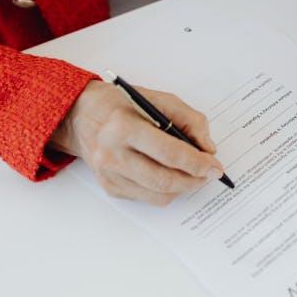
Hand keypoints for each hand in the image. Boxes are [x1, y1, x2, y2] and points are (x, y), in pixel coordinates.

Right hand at [49, 80, 224, 205]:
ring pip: (158, 195)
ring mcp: (109, 174)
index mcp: (124, 126)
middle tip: (209, 174)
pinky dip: (165, 190)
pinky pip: (147, 198)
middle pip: (164, 180)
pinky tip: (169, 174)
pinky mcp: (110, 187)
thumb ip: (189, 119)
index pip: (169, 153)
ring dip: (183, 188)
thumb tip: (208, 148)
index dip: (198, 163)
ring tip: (193, 175)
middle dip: (194, 180)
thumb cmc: (120, 104)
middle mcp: (113, 154)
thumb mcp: (157, 99)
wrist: (80, 115)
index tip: (215, 166)